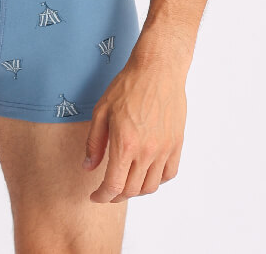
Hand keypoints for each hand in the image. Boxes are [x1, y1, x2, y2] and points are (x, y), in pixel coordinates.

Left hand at [82, 53, 186, 202]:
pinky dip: (156, 180)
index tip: (95, 196)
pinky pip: (168, 174)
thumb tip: (88, 168)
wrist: (158, 69)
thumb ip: (94, 143)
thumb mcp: (102, 110)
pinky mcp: (177, 144)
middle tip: (107, 189)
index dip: (102, 197)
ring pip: (150, 187)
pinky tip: (146, 172)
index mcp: (124, 144)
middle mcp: (146, 151)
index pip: (113, 186)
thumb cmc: (128, 85)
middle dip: (115, 195)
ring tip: (126, 181)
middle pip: (131, 190)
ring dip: (135, 190)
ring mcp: (164, 149)